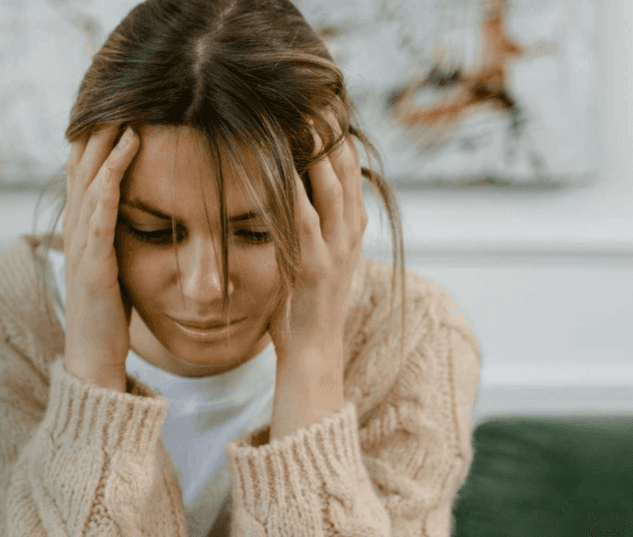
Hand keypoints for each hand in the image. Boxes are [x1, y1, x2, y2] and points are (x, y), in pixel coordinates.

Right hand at [62, 125, 139, 390]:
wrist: (94, 361)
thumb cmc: (108, 317)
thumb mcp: (113, 267)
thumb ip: (115, 239)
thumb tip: (131, 215)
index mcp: (82, 232)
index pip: (85, 173)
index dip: (96, 139)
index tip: (116, 108)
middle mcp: (76, 232)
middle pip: (82, 167)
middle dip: (99, 130)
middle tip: (118, 95)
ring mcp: (82, 246)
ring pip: (90, 180)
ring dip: (106, 144)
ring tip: (124, 111)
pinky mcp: (95, 263)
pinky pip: (100, 212)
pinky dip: (112, 179)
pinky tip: (125, 155)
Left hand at [269, 116, 367, 362]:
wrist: (314, 352)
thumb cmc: (305, 305)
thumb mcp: (318, 258)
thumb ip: (314, 226)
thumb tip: (296, 193)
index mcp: (352, 229)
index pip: (351, 171)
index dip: (339, 136)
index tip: (324, 105)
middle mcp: (350, 235)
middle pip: (347, 170)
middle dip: (332, 132)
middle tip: (315, 98)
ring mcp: (335, 250)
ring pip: (332, 188)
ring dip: (319, 151)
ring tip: (304, 118)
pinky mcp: (313, 266)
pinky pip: (303, 219)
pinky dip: (292, 191)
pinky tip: (280, 167)